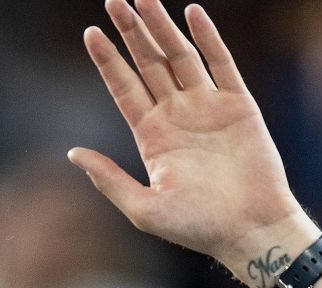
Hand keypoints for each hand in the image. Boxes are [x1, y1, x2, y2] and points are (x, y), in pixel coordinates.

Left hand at [69, 1, 305, 266]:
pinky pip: (221, 63)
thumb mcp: (143, 208)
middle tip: (113, 0)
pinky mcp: (238, 104)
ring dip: (162, 27)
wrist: (248, 230)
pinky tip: (191, 13)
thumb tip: (73, 153)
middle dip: (131, 32)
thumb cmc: (197, 227)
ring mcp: (207, 107)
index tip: (91, 33)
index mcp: (151, 136)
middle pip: (148, 63)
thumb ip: (109, 179)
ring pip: (180, 56)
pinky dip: (207, 37)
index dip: (108, 60)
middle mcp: (176, 116)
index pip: (124, 87)